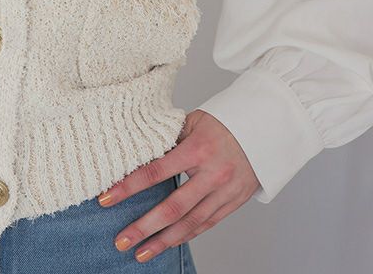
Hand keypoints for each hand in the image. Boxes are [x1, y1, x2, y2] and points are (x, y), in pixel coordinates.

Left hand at [97, 109, 260, 262]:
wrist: (266, 127)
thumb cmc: (225, 120)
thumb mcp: (193, 121)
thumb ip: (168, 138)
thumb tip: (138, 151)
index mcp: (198, 149)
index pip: (155, 171)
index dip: (128, 187)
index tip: (106, 199)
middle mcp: (212, 174)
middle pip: (172, 207)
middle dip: (143, 227)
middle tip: (121, 240)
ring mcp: (225, 192)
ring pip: (190, 223)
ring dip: (163, 241)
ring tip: (140, 253)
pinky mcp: (234, 202)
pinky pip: (206, 224)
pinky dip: (186, 236)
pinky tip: (168, 243)